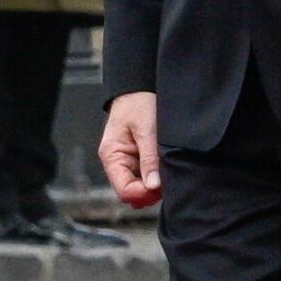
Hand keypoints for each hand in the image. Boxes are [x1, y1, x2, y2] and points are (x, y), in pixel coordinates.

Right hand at [100, 91, 162, 207]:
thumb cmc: (138, 103)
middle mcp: (118, 162)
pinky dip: (158, 177)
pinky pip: (148, 177)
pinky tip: (167, 167)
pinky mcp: (140, 159)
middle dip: (151, 191)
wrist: (141, 87)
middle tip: (168, 180)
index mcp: (112, 156)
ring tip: (169, 171)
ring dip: (156, 184)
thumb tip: (153, 186)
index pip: (124, 190)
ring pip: (142, 187)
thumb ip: (149, 159)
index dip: (143, 193)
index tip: (161, 186)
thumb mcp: (146, 129)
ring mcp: (129, 162)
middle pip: (132, 193)